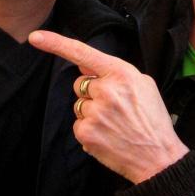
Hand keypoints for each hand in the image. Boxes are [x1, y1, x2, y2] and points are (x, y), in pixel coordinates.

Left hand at [29, 30, 188, 183]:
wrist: (159, 157)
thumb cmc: (152, 119)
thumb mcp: (143, 85)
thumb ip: (113, 71)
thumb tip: (83, 64)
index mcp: (121, 73)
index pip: (83, 53)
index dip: (56, 43)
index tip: (35, 37)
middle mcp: (105, 90)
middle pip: (80, 84)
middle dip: (92, 92)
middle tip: (115, 107)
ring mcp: (94, 112)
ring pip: (79, 105)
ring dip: (92, 112)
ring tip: (115, 124)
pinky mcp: (86, 133)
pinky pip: (78, 124)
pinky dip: (90, 130)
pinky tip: (109, 136)